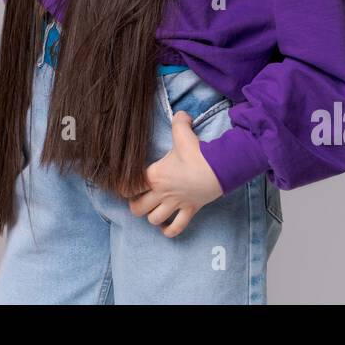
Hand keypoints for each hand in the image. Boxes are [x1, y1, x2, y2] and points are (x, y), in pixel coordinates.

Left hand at [123, 111, 224, 236]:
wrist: (219, 168)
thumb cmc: (198, 152)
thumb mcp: (183, 132)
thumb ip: (178, 120)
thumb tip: (182, 114)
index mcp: (155, 175)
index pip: (128, 187)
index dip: (124, 187)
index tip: (126, 185)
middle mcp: (162, 192)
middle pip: (137, 208)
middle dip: (135, 205)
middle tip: (139, 198)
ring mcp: (175, 204)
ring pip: (154, 219)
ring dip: (152, 216)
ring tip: (154, 210)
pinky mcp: (190, 210)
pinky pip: (176, 228)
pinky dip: (169, 231)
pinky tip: (166, 227)